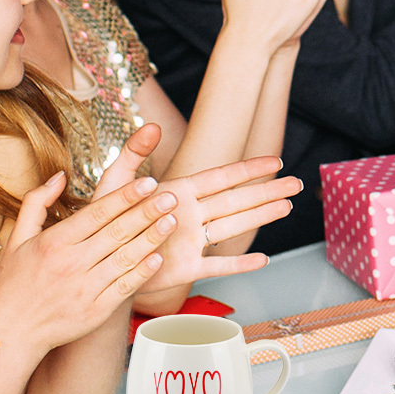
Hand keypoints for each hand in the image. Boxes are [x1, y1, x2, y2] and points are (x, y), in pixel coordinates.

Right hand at [0, 170, 178, 356]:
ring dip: (152, 238)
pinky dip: (143, 272)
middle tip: (171, 196)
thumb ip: (36, 203)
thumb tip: (60, 175)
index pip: (98, 213)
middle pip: (117, 231)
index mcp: (54, 242)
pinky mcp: (96, 310)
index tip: (148, 182)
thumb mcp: (16, 238)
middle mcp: (72, 263)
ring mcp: (86, 287)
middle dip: (147, 212)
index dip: (125, 196)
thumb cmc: (14, 283)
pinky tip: (159, 258)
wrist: (12, 332)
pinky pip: (125, 287)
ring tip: (172, 221)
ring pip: (126, 257)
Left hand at [94, 126, 301, 289]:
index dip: (247, 170)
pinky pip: (218, 265)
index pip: (220, 178)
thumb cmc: (105, 220)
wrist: (98, 261)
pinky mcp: (186, 268)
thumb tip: (152, 125)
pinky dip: (239, 264)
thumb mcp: (114, 183)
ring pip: (234, 227)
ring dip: (261, 217)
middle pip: (237, 200)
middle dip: (267, 191)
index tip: (274, 161)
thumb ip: (133, 154)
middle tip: (296, 184)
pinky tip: (262, 260)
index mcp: (179, 192)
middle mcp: (191, 215)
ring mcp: (192, 241)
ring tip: (287, 207)